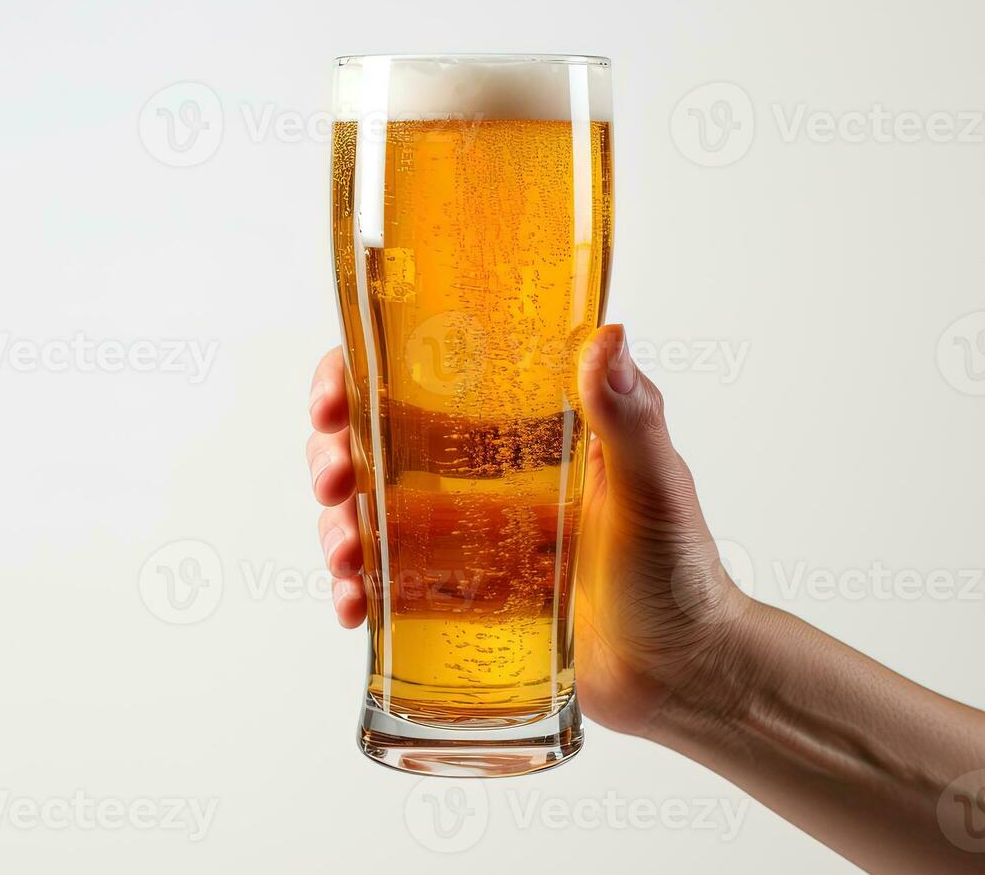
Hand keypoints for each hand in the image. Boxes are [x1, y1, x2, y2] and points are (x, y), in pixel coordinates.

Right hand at [304, 324, 749, 738]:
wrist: (683, 679)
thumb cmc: (681, 577)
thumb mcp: (654, 489)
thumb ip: (631, 417)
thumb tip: (608, 333)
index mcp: (526, 430)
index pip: (430, 375)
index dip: (364, 375)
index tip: (337, 395)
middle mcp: (486, 475)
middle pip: (378, 441)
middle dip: (334, 453)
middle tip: (331, 480)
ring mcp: (466, 539)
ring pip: (371, 511)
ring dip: (339, 524)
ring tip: (345, 555)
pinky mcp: (458, 598)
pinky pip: (387, 584)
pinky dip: (358, 589)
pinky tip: (353, 606)